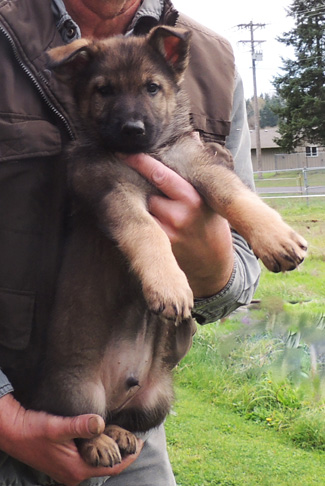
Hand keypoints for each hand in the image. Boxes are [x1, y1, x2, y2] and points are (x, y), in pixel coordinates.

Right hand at [0, 394, 142, 485]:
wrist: (13, 432)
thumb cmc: (33, 430)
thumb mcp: (57, 427)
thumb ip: (80, 425)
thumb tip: (100, 422)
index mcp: (76, 469)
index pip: (112, 466)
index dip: (129, 455)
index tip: (141, 442)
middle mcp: (74, 473)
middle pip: (106, 465)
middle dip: (122, 452)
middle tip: (134, 436)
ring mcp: (68, 469)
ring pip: (97, 461)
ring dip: (110, 449)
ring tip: (122, 434)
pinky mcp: (64, 461)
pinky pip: (88, 458)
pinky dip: (98, 448)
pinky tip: (102, 435)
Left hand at [122, 153, 233, 297]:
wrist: (214, 268)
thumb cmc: (212, 226)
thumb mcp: (212, 198)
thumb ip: (198, 169)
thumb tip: (193, 135)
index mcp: (193, 198)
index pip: (160, 174)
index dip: (139, 161)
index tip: (124, 151)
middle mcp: (178, 215)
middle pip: (146, 191)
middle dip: (143, 187)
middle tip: (143, 187)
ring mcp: (167, 233)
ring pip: (143, 209)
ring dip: (143, 205)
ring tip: (153, 208)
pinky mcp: (159, 247)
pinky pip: (142, 227)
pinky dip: (141, 221)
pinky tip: (146, 222)